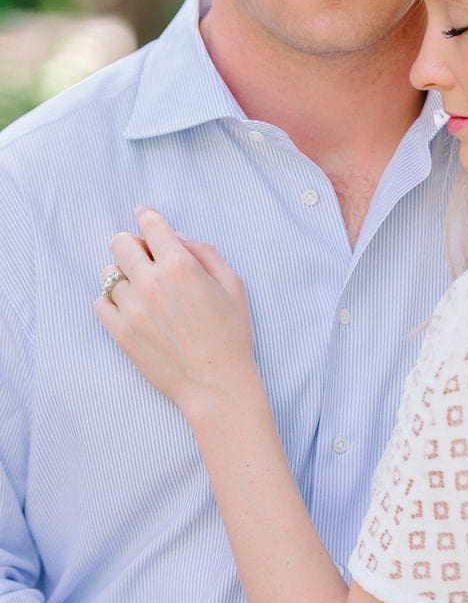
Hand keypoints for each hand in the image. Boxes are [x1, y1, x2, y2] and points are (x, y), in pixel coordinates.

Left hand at [95, 208, 257, 414]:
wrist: (217, 385)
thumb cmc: (231, 334)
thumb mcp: (233, 285)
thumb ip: (205, 252)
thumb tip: (177, 237)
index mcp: (181, 266)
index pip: (150, 225)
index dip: (148, 217)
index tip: (146, 218)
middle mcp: (152, 283)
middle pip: (119, 243)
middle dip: (133, 245)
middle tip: (147, 260)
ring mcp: (132, 309)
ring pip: (108, 274)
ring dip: (124, 276)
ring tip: (143, 292)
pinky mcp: (120, 333)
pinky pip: (99, 303)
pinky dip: (112, 302)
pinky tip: (133, 310)